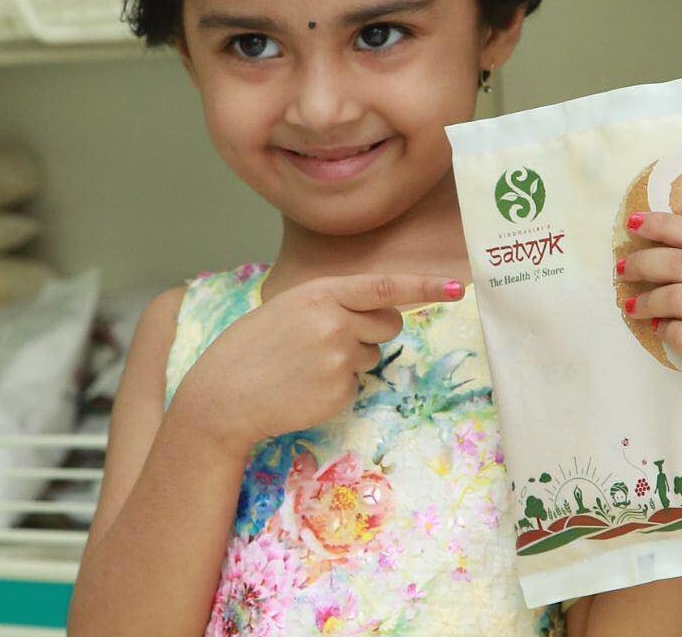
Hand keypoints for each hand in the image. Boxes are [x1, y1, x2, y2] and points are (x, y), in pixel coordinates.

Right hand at [182, 272, 465, 457]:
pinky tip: (306, 386)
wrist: (223, 395)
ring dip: (353, 358)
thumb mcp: (290, 306)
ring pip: (374, 354)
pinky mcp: (340, 391)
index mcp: (321, 293)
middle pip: (390, 322)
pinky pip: (358, 384)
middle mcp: (336, 322)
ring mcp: (339, 359)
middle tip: (338, 338)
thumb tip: (376, 308)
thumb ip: (333, 302)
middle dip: (377, 329)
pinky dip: (338, 385)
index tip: (458, 287)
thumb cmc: (252, 347)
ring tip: (309, 364)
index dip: (425, 286)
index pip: (385, 286)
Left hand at [616, 212, 681, 419]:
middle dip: (643, 262)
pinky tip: (656, 330)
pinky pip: (677, 332)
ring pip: (676, 296)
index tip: (633, 222)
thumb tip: (653, 237)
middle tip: (621, 268)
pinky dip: (659, 328)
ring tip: (631, 305)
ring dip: (645, 299)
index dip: (664, 224)